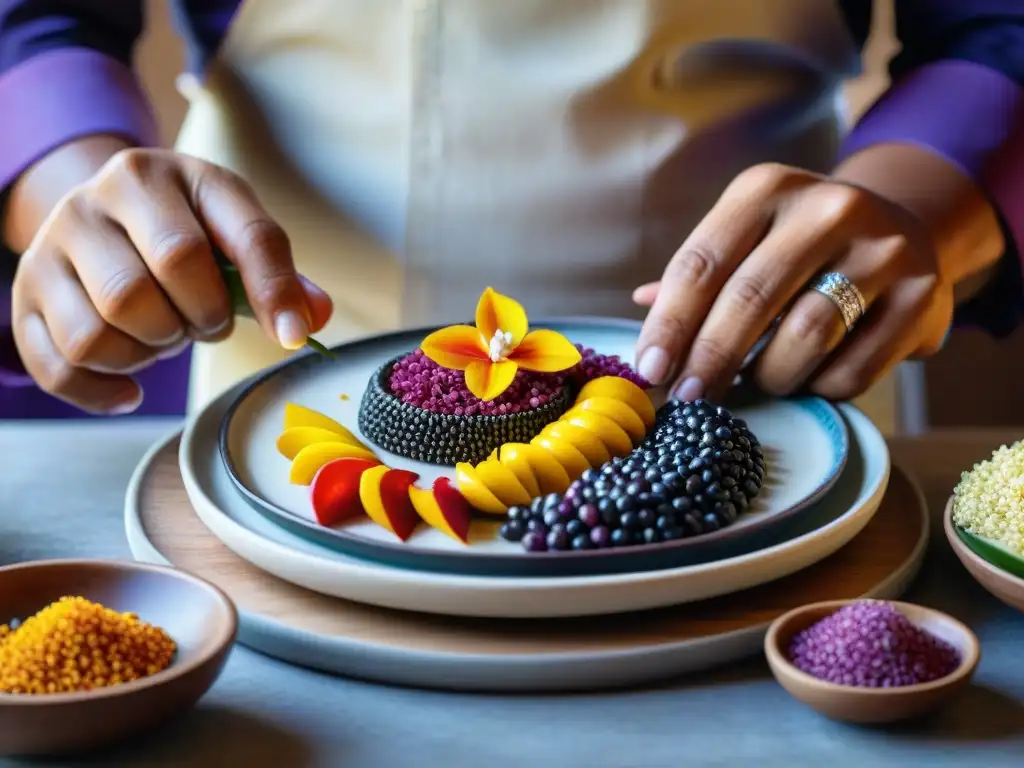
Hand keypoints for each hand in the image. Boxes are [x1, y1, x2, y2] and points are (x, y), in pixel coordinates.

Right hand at [11, 148, 332, 413]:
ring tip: (163, 333)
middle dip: (195, 323)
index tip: (291, 335)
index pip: (231, 236)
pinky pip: (60, 365)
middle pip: (149, 289)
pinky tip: (131, 388)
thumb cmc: (181, 225)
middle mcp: (97, 200)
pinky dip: (104, 390)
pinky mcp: (26, 295)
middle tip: (203, 320)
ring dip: (146, 353)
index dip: (271, 292)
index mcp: (166, 174)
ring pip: (98, 332)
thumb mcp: (231, 227)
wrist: (103, 210)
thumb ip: (274, 271)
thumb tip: (312, 320)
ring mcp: (51, 246)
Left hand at [633, 162, 952, 401]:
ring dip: (767, 376)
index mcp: (767, 189)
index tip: (649, 372)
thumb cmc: (800, 248)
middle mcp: (828, 208)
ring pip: (803, 338)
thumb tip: (642, 307)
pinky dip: (818, 388)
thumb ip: (698, 275)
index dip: (670, 325)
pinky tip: (810, 378)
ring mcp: (883, 249)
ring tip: (757, 382)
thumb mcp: (747, 241)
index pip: (702, 263)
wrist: (905, 233)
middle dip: (709, 359)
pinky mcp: (921, 297)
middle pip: (750, 299)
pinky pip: (851, 370)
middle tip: (688, 399)